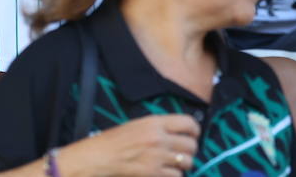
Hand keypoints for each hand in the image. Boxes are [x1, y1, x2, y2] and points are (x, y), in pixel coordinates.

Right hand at [62, 113, 199, 175]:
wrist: (101, 156)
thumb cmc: (116, 140)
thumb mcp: (139, 124)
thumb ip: (159, 126)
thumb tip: (178, 132)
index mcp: (155, 123)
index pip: (188, 123)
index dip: (195, 130)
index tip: (193, 134)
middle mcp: (159, 139)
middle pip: (191, 144)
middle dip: (190, 150)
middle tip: (184, 152)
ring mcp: (158, 157)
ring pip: (187, 162)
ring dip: (184, 164)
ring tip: (177, 164)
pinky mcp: (154, 173)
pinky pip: (177, 175)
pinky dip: (175, 175)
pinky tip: (167, 172)